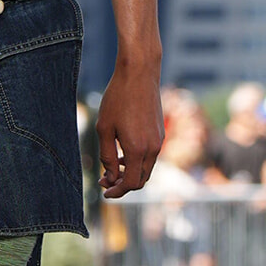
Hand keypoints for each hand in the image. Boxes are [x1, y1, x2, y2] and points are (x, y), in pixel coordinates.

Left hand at [97, 58, 163, 197]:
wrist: (139, 73)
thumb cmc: (118, 98)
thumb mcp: (104, 129)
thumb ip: (107, 156)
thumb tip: (110, 177)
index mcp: (138, 150)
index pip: (131, 183)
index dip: (117, 191)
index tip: (105, 192)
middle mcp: (153, 148)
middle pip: (141, 180)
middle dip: (123, 184)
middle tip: (104, 180)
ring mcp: (159, 140)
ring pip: (146, 169)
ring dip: (130, 173)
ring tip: (112, 167)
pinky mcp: (160, 132)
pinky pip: (150, 156)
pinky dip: (138, 161)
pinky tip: (123, 153)